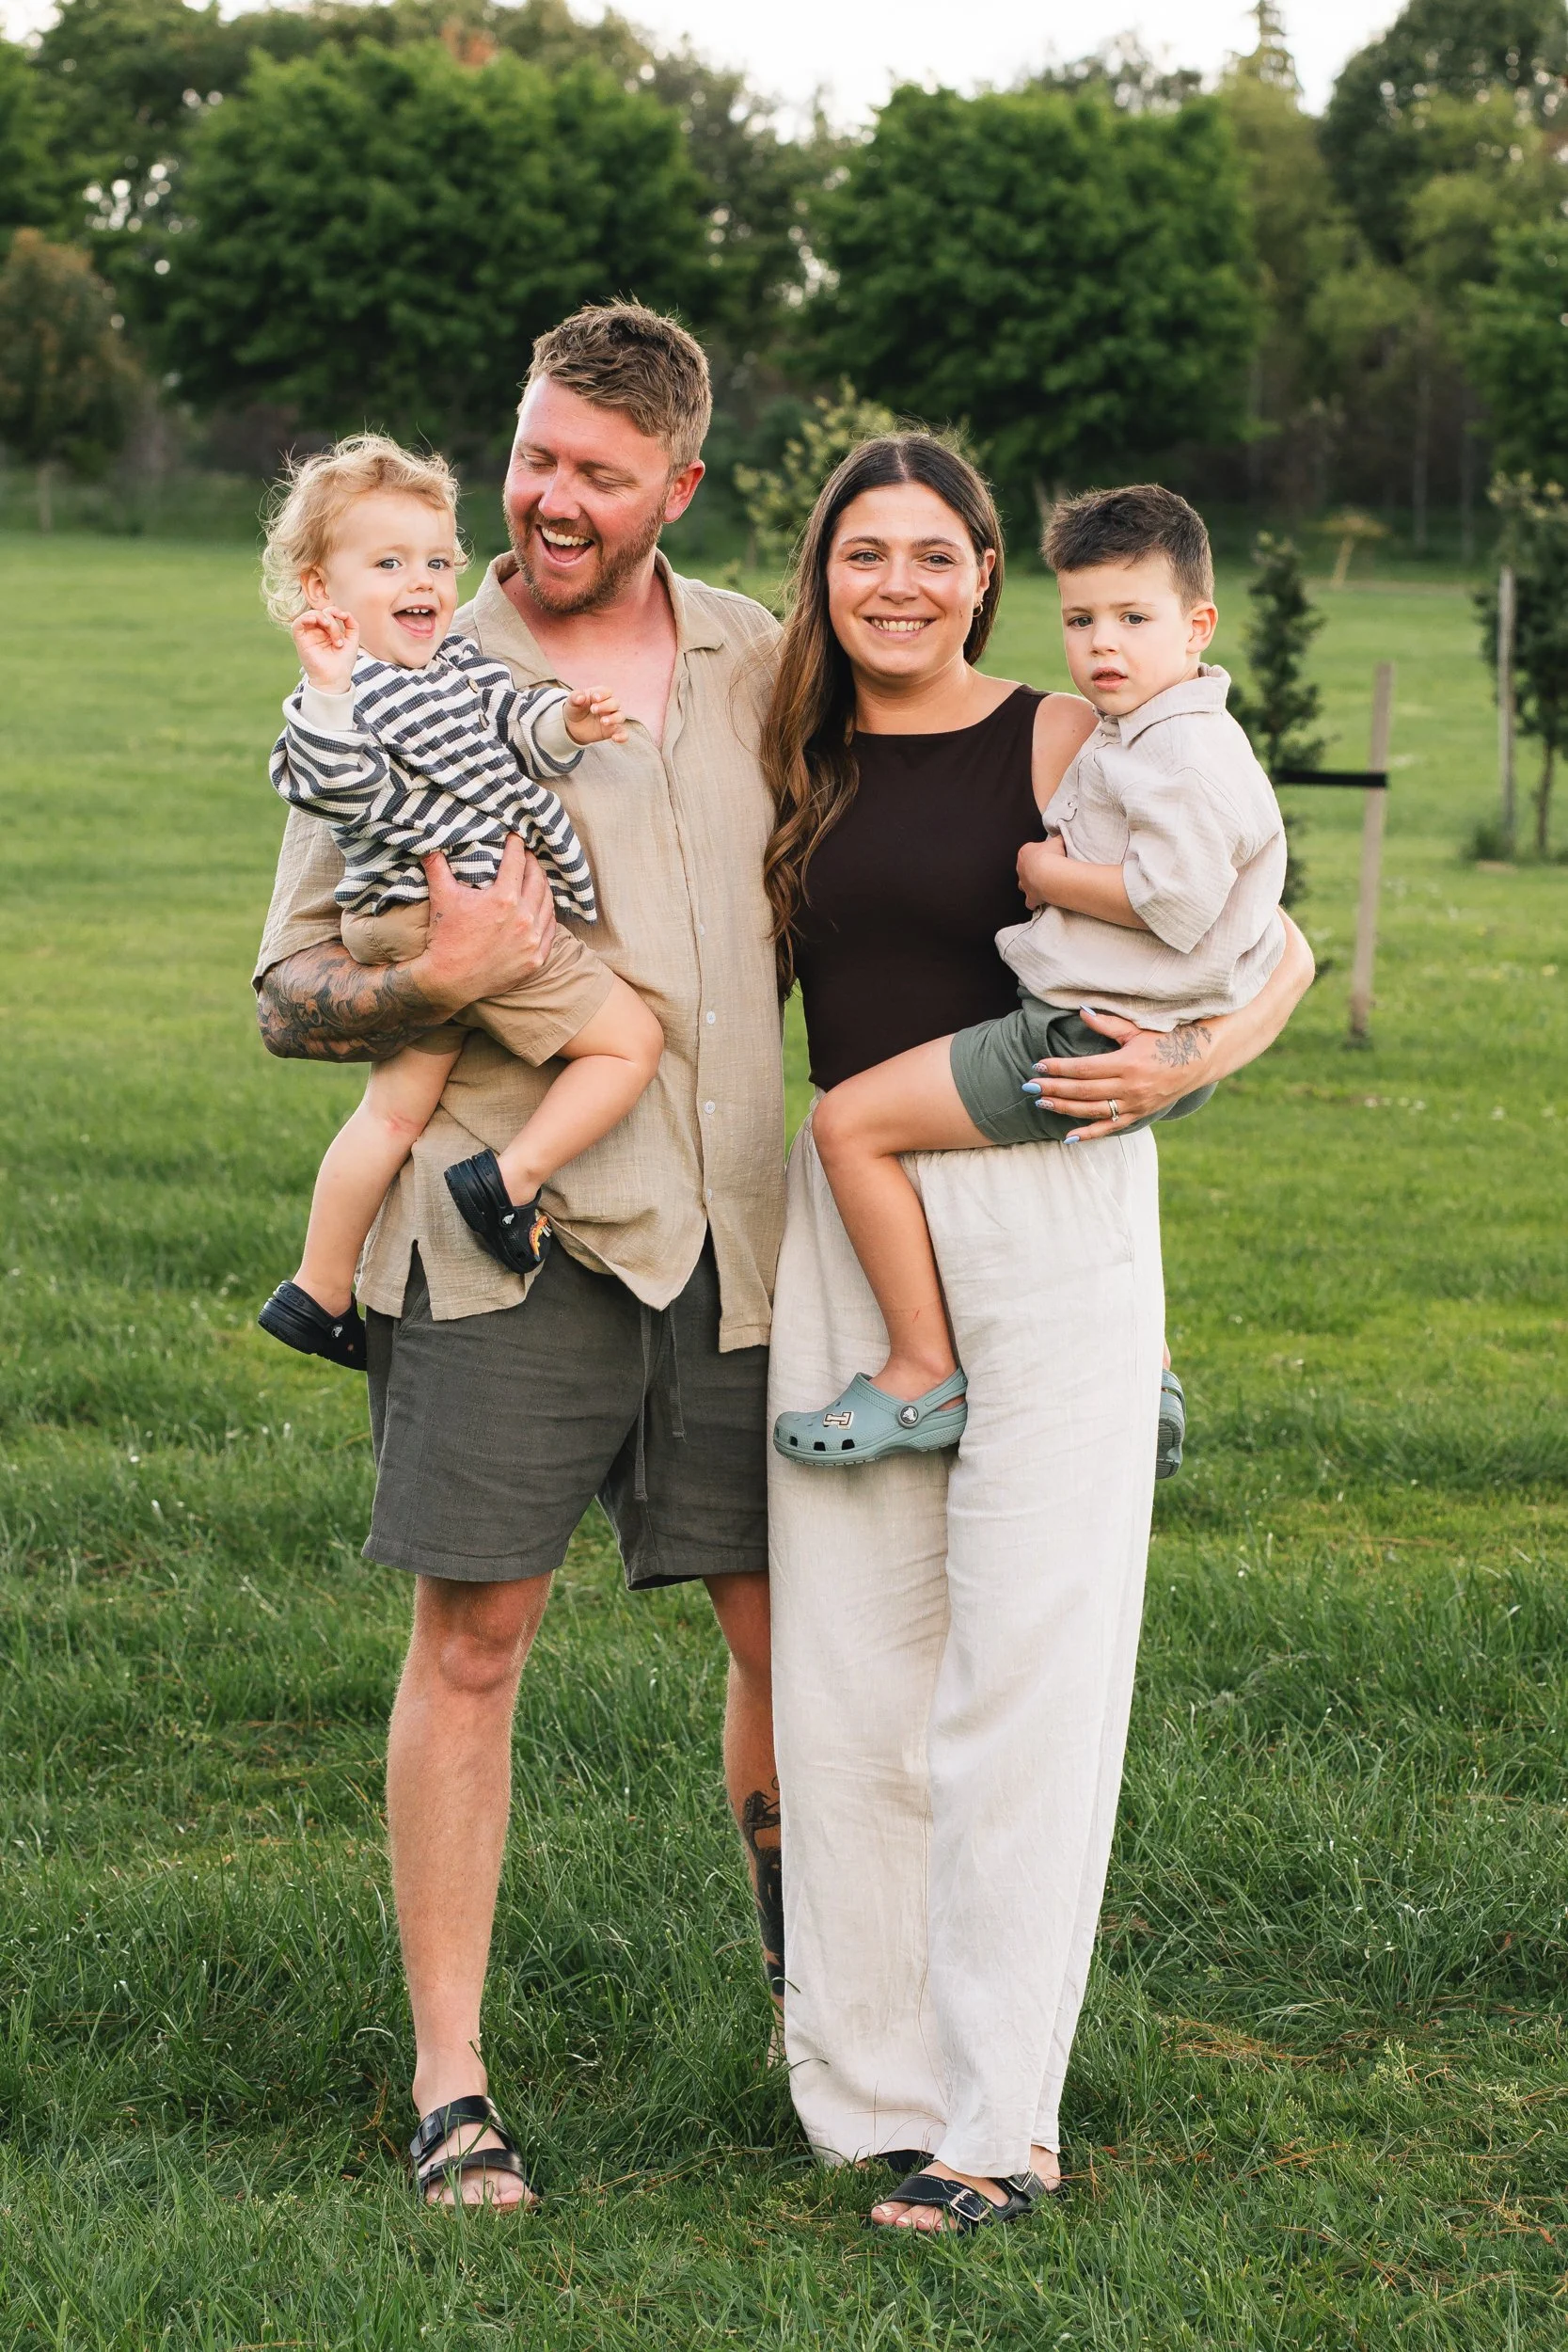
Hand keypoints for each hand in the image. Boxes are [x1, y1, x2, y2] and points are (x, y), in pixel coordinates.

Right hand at [293, 603, 359, 694]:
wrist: (336, 678)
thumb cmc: (343, 662)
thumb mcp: (352, 640)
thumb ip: (352, 624)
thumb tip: (345, 612)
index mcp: (327, 631)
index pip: (328, 612)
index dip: (336, 611)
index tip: (344, 618)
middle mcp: (316, 632)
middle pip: (321, 613)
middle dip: (333, 621)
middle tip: (339, 641)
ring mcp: (308, 635)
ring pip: (311, 615)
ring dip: (324, 619)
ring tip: (332, 633)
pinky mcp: (300, 640)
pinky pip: (297, 623)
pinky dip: (306, 618)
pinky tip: (317, 621)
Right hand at [414, 832, 556, 1011]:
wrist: (449, 981)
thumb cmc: (446, 938)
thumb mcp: (441, 897)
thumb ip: (437, 866)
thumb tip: (429, 843)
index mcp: (504, 899)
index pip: (517, 863)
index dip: (516, 847)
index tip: (515, 839)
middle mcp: (524, 918)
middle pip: (538, 881)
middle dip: (533, 864)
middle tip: (527, 856)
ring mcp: (533, 941)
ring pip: (548, 904)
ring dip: (543, 888)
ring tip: (536, 879)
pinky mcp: (536, 959)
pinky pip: (550, 930)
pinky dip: (547, 915)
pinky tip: (542, 908)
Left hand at [564, 686, 629, 745]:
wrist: (573, 726)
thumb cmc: (575, 709)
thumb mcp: (572, 702)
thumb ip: (575, 697)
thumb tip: (580, 697)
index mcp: (600, 695)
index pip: (607, 691)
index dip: (603, 694)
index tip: (594, 698)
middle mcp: (609, 705)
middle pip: (615, 703)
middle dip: (605, 706)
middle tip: (593, 710)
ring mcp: (612, 718)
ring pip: (620, 716)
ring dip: (614, 718)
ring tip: (603, 721)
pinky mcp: (612, 731)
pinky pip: (623, 733)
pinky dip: (622, 736)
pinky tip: (615, 738)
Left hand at [1016, 832, 1066, 910]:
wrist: (1051, 874)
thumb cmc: (1052, 856)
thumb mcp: (1058, 841)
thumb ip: (1057, 839)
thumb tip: (1061, 837)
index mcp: (1025, 852)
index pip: (1029, 852)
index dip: (1039, 854)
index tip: (1049, 856)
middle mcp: (1021, 868)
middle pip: (1025, 868)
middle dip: (1033, 869)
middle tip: (1047, 870)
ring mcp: (1024, 884)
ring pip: (1022, 885)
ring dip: (1030, 885)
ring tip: (1042, 885)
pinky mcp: (1030, 897)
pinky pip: (1029, 902)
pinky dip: (1034, 902)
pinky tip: (1041, 901)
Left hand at [1032, 1007, 1215, 1141]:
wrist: (1199, 1060)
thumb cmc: (1167, 1039)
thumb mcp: (1137, 1029)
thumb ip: (1108, 1023)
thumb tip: (1081, 1011)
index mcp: (1127, 1063)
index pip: (1084, 1068)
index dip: (1059, 1067)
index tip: (1037, 1064)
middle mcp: (1130, 1087)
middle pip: (1083, 1091)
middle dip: (1054, 1088)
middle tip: (1029, 1086)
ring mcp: (1135, 1104)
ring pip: (1092, 1111)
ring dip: (1064, 1108)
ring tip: (1042, 1103)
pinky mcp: (1139, 1115)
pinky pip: (1110, 1128)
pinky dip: (1089, 1134)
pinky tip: (1068, 1137)